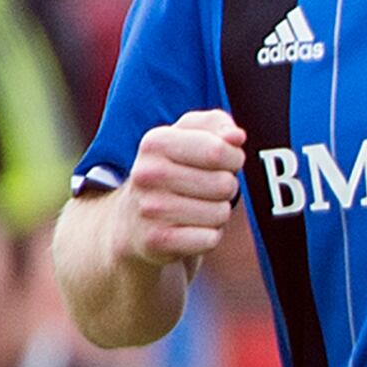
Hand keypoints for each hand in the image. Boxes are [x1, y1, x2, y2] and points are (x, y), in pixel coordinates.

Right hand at [121, 110, 247, 266]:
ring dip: (217, 215)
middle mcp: (147, 173)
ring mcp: (150, 208)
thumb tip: (235, 136)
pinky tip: (188, 230)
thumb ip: (215, 125)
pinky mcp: (156, 240)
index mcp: (155, 142)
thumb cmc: (171, 174)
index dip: (234, 158)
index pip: (220, 149)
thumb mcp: (187, 139)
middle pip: (225, 184)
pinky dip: (208, 237)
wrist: (131, 224)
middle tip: (204, 190)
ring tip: (195, 209)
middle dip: (225, 189)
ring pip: (221, 213)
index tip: (223, 162)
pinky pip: (210, 238)